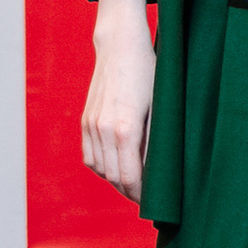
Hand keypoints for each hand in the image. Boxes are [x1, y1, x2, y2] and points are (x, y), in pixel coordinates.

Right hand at [82, 0, 154, 204]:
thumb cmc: (150, 71)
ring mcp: (91, 125)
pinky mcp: (85, 120)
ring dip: (115, 180)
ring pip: (99, 169)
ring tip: (134, 184)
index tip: (153, 201)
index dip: (141, 194)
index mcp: (126, 127)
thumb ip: (156, 138)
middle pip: (113, 177)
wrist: (120, 46)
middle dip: (130, 191)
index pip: (129, 176)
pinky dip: (101, 167)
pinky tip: (116, 166)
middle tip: (147, 197)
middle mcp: (103, 129)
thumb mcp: (162, 104)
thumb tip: (158, 168)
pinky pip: (89, 155)